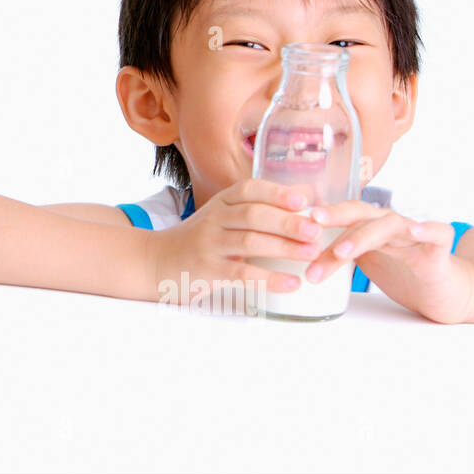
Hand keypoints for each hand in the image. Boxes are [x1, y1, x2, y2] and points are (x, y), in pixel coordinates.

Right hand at [154, 179, 325, 300]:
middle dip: (287, 222)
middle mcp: (213, 220)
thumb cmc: (200, 240)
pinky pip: (242, 274)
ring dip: (283, 247)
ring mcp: (209, 245)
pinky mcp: (208, 272)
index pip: (248, 190)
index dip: (276, 193)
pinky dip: (269, 279)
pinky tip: (291, 283)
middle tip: (316, 231)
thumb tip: (304, 196)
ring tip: (311, 254)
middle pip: (252, 215)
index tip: (303, 201)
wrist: (157, 261)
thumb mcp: (222, 217)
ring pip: (249, 242)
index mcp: (220, 203)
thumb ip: (256, 208)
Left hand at [303, 200, 473, 323]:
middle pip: (360, 213)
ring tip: (343, 252)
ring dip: (364, 237)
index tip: (291, 221)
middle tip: (311, 223)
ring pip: (388, 226)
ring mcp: (414, 234)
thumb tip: (292, 255)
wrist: (442, 292)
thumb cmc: (399, 271)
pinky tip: (415, 229)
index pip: (339, 216)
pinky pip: (437, 233)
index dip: (317, 216)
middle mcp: (388, 223)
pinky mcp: (439, 249)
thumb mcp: (361, 264)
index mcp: (368, 224)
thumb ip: (334, 255)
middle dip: (334, 217)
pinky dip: (427, 228)